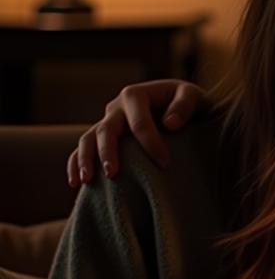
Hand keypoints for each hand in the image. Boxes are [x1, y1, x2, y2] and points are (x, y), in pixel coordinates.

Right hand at [68, 80, 204, 185]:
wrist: (178, 103)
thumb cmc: (187, 102)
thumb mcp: (193, 96)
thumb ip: (184, 106)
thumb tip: (169, 124)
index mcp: (135, 95)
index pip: (139, 122)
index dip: (151, 144)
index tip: (164, 164)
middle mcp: (116, 107)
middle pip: (106, 130)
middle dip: (108, 152)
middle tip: (113, 174)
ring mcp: (106, 121)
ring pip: (88, 139)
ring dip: (85, 159)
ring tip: (87, 180)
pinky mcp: (102, 135)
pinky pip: (83, 148)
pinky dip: (75, 163)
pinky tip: (75, 183)